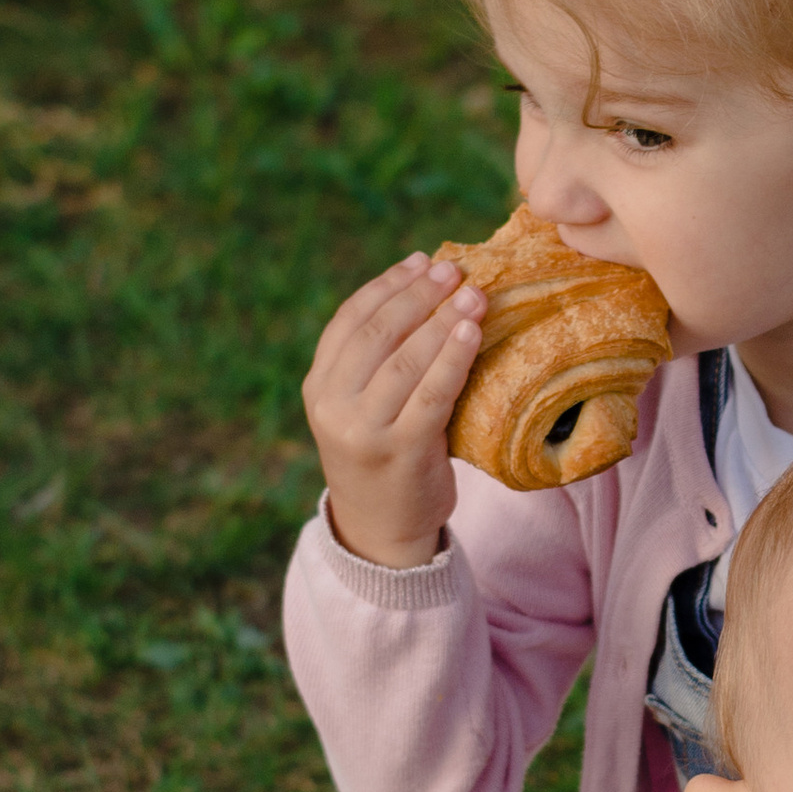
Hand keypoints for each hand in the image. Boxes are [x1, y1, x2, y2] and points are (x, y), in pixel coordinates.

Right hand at [302, 252, 487, 568]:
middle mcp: (333, 406)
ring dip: (443, 320)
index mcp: (319, 386)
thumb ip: (376, 363)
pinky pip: (433, 394)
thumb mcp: (360, 407)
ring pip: (407, 360)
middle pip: (378, 334)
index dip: (387, 285)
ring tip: (473, 295)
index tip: (420, 261)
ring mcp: (365, 430)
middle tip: (453, 270)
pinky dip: (454, 358)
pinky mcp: (402, 450)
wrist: (381, 530)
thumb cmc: (383, 456)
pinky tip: (472, 333)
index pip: (350, 320)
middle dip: (418, 295)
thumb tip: (424, 291)